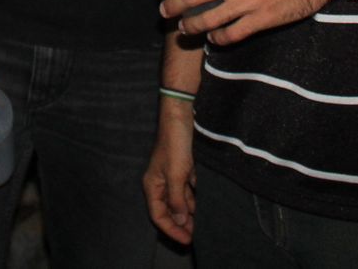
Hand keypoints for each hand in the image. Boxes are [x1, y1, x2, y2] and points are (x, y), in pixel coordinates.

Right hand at [142, 101, 196, 243]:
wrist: (181, 117)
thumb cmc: (175, 144)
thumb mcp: (177, 175)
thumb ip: (177, 200)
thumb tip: (180, 221)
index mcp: (153, 184)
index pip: (158, 215)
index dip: (171, 229)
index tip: (187, 240)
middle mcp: (160, 182)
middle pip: (168, 210)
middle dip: (181, 224)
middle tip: (196, 235)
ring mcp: (172, 176)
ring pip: (180, 201)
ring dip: (189, 213)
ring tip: (202, 224)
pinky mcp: (183, 169)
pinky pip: (187, 190)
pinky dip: (194, 199)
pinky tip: (204, 205)